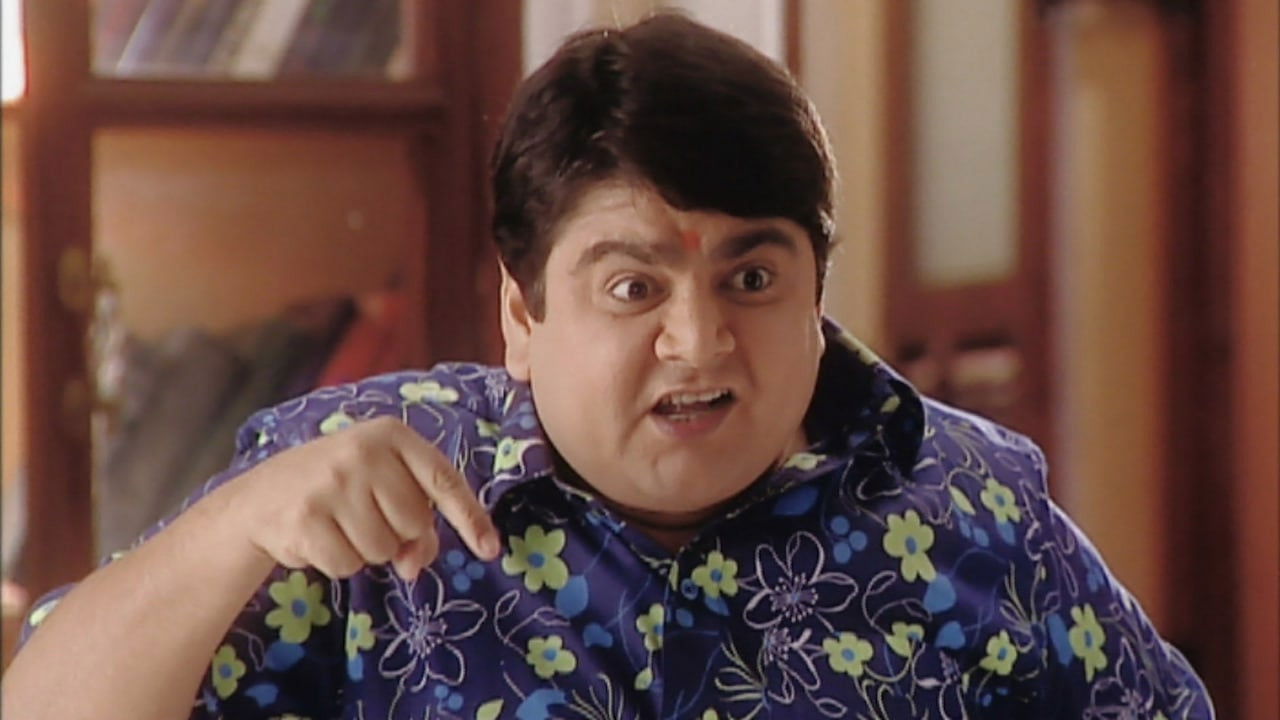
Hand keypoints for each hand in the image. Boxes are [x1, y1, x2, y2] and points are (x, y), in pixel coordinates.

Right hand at [220, 416, 498, 579]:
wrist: (260, 498)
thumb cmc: (337, 490)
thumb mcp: (381, 487)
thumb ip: (415, 520)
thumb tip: (415, 564)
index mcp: (390, 434)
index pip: (443, 479)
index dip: (470, 517)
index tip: (491, 548)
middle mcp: (363, 451)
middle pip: (414, 523)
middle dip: (396, 535)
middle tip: (365, 518)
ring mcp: (332, 483)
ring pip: (383, 550)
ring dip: (365, 551)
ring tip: (338, 525)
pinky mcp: (306, 518)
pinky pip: (348, 565)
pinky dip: (337, 563)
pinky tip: (317, 538)